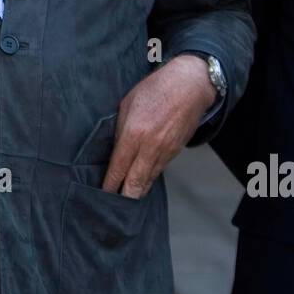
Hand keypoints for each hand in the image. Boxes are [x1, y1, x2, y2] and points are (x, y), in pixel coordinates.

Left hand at [102, 55, 216, 198]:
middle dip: (124, 198)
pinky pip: (158, 170)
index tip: (103, 193)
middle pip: (135, 183)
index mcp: (134, 133)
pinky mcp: (175, 152)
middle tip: (112, 207)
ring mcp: (165, 152)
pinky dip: (149, 179)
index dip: (110, 184)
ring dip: (137, 191)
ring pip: (148, 180)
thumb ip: (121, 129)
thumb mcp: (128, 104)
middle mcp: (150, 147)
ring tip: (125, 199)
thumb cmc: (156, 88)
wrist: (190, 86)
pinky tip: (141, 183)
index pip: (118, 168)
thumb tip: (115, 149)